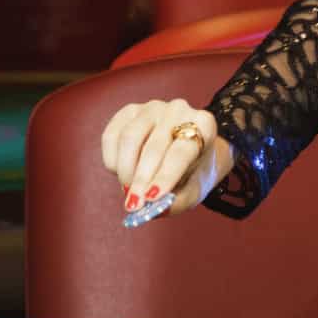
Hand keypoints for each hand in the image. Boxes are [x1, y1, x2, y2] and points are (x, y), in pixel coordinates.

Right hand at [101, 98, 235, 219]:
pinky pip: (112, 135)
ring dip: (126, 170)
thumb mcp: (192, 192)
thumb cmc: (190, 173)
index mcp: (204, 125)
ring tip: (128, 189)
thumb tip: (155, 210)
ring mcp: (153, 107)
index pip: (182, 152)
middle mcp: (180, 109)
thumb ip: (177, 202)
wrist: (184, 153)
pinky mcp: (130, 111)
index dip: (166, 175)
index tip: (152, 197)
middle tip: (134, 204)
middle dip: (141, 179)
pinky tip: (120, 172)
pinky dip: (112, 159)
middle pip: (154, 146)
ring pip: (130, 137)